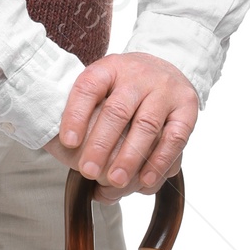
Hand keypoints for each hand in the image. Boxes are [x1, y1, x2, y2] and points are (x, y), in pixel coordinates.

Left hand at [44, 52, 196, 198]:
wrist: (164, 70)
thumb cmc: (123, 89)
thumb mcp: (101, 87)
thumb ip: (83, 110)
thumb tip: (63, 147)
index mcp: (109, 67)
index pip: (88, 87)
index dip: (76, 115)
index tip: (67, 143)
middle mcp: (138, 75)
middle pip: (117, 110)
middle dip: (101, 144)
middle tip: (87, 171)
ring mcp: (165, 90)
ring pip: (146, 125)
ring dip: (130, 157)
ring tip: (115, 181)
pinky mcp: (187, 107)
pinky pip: (175, 137)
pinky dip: (160, 160)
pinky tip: (146, 179)